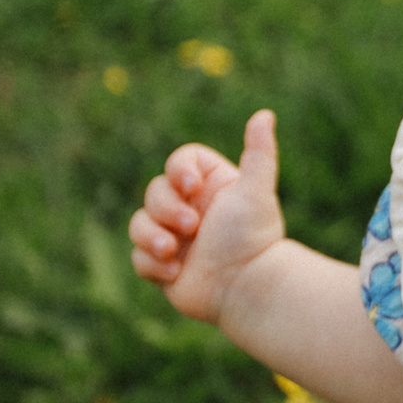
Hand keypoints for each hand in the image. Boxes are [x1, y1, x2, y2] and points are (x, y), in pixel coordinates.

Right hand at [129, 109, 286, 324]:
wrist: (250, 288)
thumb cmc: (255, 238)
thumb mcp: (256, 190)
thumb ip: (259, 153)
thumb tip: (265, 114)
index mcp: (209, 188)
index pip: (179, 163)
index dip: (178, 171)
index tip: (191, 187)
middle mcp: (189, 209)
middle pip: (154, 191)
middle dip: (167, 208)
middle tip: (192, 227)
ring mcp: (173, 237)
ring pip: (139, 223)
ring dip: (150, 236)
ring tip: (171, 251)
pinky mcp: (162, 266)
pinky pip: (138, 257)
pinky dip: (152, 264)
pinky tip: (176, 273)